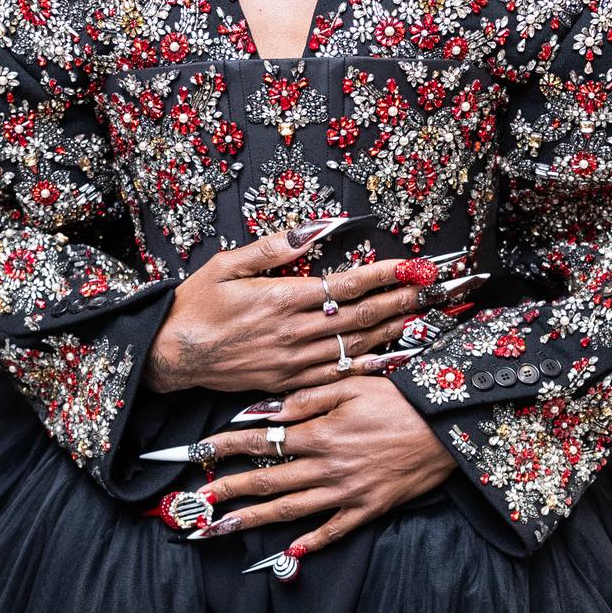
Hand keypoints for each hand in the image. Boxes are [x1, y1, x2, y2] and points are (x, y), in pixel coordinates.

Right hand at [146, 226, 433, 395]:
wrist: (173, 356)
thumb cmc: (196, 306)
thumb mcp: (226, 265)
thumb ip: (272, 248)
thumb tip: (314, 231)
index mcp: (282, 299)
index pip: (347, 285)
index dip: (385, 274)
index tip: (415, 265)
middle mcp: (295, 332)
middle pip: (363, 315)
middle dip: (404, 299)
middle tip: (438, 289)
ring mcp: (295, 361)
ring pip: (357, 345)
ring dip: (396, 329)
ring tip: (427, 315)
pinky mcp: (290, 381)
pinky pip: (340, 373)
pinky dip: (371, 364)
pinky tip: (395, 355)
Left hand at [190, 378, 454, 554]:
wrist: (447, 428)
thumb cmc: (400, 400)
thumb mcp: (351, 386)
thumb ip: (305, 399)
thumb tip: (266, 412)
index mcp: (319, 434)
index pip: (260, 442)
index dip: (225, 448)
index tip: (196, 453)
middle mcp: (326, 468)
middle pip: (266, 482)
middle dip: (226, 492)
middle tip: (194, 504)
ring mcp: (346, 493)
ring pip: (289, 511)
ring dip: (251, 520)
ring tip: (219, 529)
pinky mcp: (368, 509)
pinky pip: (333, 531)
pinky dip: (310, 543)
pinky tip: (287, 552)